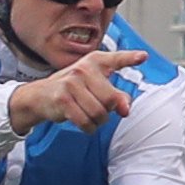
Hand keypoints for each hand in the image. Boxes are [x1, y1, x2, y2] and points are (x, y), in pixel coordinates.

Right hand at [6, 50, 147, 133]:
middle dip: (108, 111)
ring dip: (98, 122)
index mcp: (95, 61)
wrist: (41, 96)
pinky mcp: (63, 98)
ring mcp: (72, 82)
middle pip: (111, 100)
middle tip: (98, 108)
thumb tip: (126, 110)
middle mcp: (84, 68)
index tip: (143, 57)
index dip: (130, 58)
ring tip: (89, 116)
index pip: (116, 59)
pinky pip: (86, 121)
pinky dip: (88, 128)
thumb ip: (116, 96)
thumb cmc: (73, 90)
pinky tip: (84, 124)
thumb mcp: (96, 87)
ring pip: (99, 113)